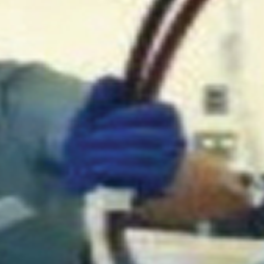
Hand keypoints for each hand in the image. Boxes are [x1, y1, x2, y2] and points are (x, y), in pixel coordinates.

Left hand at [60, 77, 187, 198]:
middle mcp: (175, 138)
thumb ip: (106, 92)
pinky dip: (115, 171)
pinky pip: (138, 176)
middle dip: (112, 138)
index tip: (98, 123)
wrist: (139, 170)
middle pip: (142, 137)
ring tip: (88, 156)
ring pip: (139, 157)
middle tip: (87, 141)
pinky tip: (96, 169)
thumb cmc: (120, 134)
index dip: (121, 118)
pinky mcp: (161, 182)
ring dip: (111, 156)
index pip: (147, 113)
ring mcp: (171, 162)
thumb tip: (109, 81)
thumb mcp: (111, 110)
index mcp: (167, 115)